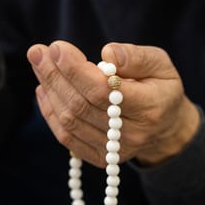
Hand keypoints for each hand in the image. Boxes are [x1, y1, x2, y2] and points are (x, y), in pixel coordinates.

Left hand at [27, 41, 199, 167]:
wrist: (166, 129)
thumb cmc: (161, 88)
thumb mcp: (161, 65)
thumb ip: (136, 57)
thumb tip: (107, 53)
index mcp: (149, 107)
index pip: (103, 90)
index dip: (75, 69)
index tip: (57, 47)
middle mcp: (131, 134)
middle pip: (81, 105)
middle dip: (55, 75)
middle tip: (38, 51)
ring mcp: (113, 150)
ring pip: (70, 121)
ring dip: (49, 89)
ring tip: (39, 63)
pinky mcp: (99, 157)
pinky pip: (66, 137)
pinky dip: (49, 111)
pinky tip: (43, 88)